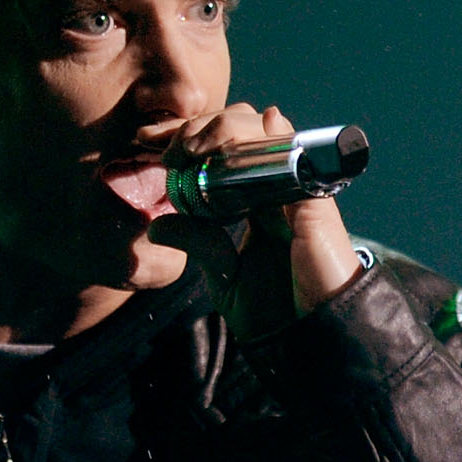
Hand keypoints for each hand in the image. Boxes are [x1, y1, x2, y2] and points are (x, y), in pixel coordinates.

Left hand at [150, 102, 364, 339]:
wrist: (308, 337)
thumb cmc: (275, 313)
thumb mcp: (224, 275)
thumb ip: (199, 244)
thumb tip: (159, 225)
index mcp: (257, 202)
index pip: (223, 151)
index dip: (189, 137)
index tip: (150, 142)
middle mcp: (277, 187)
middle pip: (241, 129)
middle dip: (199, 125)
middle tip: (165, 142)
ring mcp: (296, 188)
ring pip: (262, 129)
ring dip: (221, 127)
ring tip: (189, 145)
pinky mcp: (311, 196)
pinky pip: (289, 150)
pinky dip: (258, 137)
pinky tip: (225, 142)